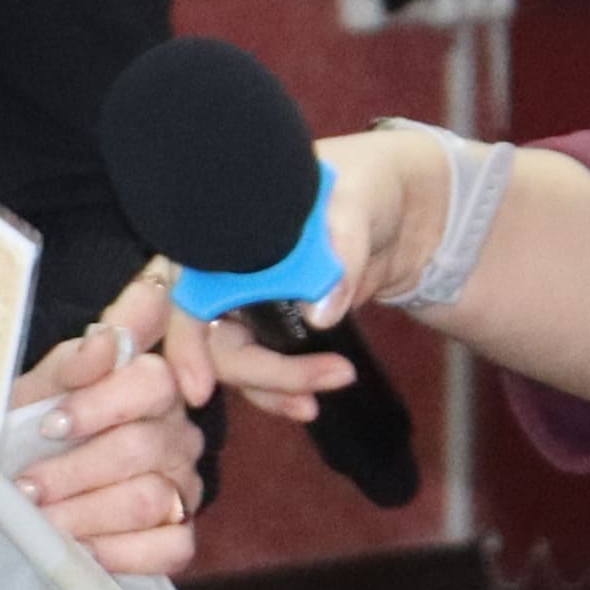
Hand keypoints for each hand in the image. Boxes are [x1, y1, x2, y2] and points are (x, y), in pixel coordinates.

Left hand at [3, 267, 209, 578]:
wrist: (25, 482)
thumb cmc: (36, 427)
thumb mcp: (42, 388)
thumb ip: (72, 362)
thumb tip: (104, 343)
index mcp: (151, 385)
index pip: (153, 381)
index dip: (100, 404)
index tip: (50, 427)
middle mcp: (178, 433)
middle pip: (142, 447)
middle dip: (74, 471)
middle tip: (27, 487)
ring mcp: (185, 486)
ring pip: (151, 500)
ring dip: (86, 514)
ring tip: (42, 521)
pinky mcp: (181, 535)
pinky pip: (171, 548)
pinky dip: (120, 553)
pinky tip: (81, 550)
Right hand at [128, 129, 409, 424]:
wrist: (408, 209)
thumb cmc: (367, 185)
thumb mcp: (356, 203)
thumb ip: (341, 251)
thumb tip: (320, 314)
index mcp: (222, 231)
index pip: (181, 289)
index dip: (182, 339)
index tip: (198, 388)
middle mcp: (223, 269)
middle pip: (207, 336)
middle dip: (254, 372)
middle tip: (306, 395)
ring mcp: (247, 300)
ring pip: (234, 358)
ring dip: (271, 387)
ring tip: (316, 402)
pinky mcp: (273, 326)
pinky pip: (261, 366)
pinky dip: (281, 389)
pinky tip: (308, 403)